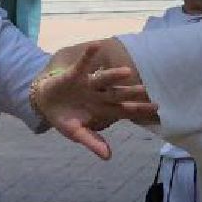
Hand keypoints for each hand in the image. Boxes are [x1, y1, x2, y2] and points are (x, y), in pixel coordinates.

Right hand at [32, 44, 159, 159]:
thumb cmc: (64, 118)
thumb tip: (108, 157)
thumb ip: (92, 142)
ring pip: (103, 79)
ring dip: (113, 75)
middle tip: (147, 89)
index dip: (139, 110)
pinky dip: (88, 56)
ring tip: (126, 71)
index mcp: (102, 110)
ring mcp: (88, 84)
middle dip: (131, 92)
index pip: (124, 110)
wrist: (44, 104)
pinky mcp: (74, 75)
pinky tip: (95, 45)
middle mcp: (99, 95)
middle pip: (118, 94)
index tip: (157, 109)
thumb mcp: (76, 133)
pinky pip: (82, 64)